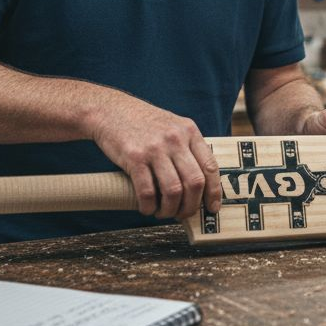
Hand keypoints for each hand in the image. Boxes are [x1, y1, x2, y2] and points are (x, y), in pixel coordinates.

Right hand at [85, 100, 221, 220]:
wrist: (111, 110)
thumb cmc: (143, 123)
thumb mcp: (173, 126)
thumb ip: (187, 148)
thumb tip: (200, 184)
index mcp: (189, 131)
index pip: (210, 167)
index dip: (214, 192)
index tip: (211, 208)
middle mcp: (175, 139)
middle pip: (194, 182)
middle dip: (191, 206)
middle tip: (183, 214)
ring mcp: (155, 148)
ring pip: (173, 191)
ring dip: (169, 209)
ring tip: (163, 212)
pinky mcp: (134, 157)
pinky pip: (147, 191)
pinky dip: (148, 206)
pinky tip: (146, 208)